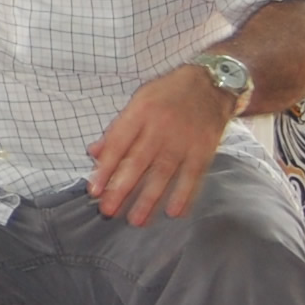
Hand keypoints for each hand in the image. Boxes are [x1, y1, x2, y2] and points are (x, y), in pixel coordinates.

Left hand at [86, 66, 236, 226]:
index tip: (94, 190)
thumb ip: (117, 130)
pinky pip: (193, 176)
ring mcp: (184, 140)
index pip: (118, 144)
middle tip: (108, 210)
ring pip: (163, 173)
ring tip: (136, 220)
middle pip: (138, 162)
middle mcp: (160, 127)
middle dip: (122, 188)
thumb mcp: (138, 102)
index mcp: (140, 113)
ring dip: (149, 199)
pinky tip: (174, 212)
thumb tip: (93, 153)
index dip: (105, 169)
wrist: (210, 84)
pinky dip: (184, 195)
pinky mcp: (204, 150)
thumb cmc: (167, 94)